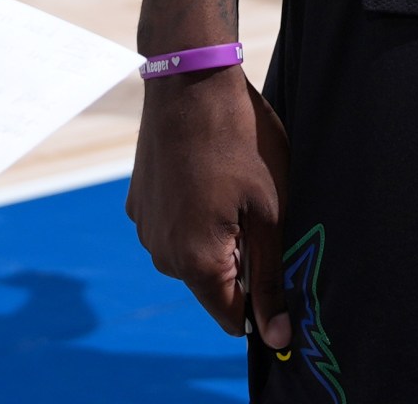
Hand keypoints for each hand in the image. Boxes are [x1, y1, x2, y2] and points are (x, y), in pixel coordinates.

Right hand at [129, 66, 292, 347]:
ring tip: (234, 185)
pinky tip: (208, 174)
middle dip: (240, 260)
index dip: (262, 303)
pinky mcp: (138, 204)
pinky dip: (193, 213)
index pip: (232, 317)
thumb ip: (271, 277)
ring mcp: (146, 230)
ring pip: (192, 255)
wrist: (190, 78)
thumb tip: (277, 338)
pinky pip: (174, 227)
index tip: (279, 265)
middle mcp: (163, 256)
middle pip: (213, 284)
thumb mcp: (270, 209)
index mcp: (196, 262)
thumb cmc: (240, 139)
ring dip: (216, 236)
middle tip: (260, 208)